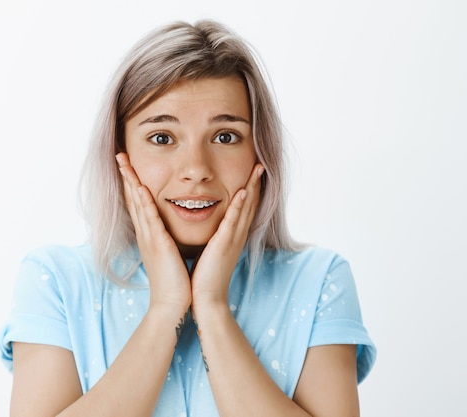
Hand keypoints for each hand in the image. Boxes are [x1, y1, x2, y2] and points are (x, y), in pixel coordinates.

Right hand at [116, 152, 191, 312]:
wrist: (172, 305)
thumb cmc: (174, 282)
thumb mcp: (169, 255)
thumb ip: (167, 240)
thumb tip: (168, 231)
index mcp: (149, 235)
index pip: (138, 203)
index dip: (132, 183)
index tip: (128, 165)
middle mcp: (145, 234)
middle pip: (132, 199)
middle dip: (126, 176)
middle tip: (119, 155)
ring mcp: (149, 238)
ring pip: (137, 204)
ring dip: (131, 181)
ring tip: (124, 162)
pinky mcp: (158, 245)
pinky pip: (150, 219)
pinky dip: (144, 202)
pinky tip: (140, 187)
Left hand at [190, 163, 263, 309]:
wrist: (206, 299)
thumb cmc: (205, 277)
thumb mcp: (211, 252)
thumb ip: (214, 238)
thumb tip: (211, 229)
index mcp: (233, 237)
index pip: (244, 208)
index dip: (250, 189)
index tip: (252, 172)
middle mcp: (237, 236)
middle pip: (250, 204)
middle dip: (256, 183)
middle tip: (261, 163)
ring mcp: (232, 240)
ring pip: (245, 208)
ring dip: (252, 187)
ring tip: (258, 169)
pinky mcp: (223, 245)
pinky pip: (233, 222)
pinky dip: (239, 206)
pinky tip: (243, 191)